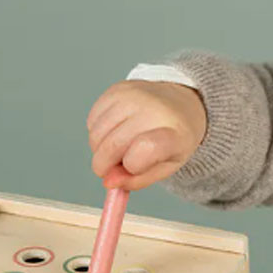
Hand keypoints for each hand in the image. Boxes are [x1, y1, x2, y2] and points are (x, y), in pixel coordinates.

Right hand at [86, 80, 207, 190]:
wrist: (180, 104)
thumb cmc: (174, 139)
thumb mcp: (166, 167)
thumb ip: (138, 180)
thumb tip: (109, 182)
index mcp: (175, 132)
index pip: (146, 149)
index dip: (132, 165)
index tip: (133, 168)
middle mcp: (154, 109)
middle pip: (113, 145)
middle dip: (104, 166)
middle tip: (112, 170)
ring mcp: (133, 96)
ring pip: (96, 135)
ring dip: (99, 150)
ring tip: (118, 149)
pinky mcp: (116, 90)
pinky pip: (92, 121)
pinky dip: (97, 134)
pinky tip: (114, 133)